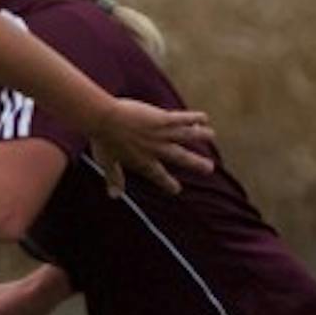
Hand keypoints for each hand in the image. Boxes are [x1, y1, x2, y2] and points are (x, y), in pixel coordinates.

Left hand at [93, 99, 214, 197]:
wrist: (105, 120)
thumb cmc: (103, 141)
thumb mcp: (107, 163)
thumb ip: (114, 179)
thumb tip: (114, 197)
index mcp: (143, 162)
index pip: (159, 176)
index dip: (168, 183)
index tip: (176, 190)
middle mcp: (156, 150)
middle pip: (181, 158)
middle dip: (196, 164)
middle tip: (210, 169)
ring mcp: (161, 134)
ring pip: (186, 136)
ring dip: (200, 136)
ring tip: (212, 135)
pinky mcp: (162, 119)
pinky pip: (182, 119)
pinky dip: (194, 118)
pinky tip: (204, 118)